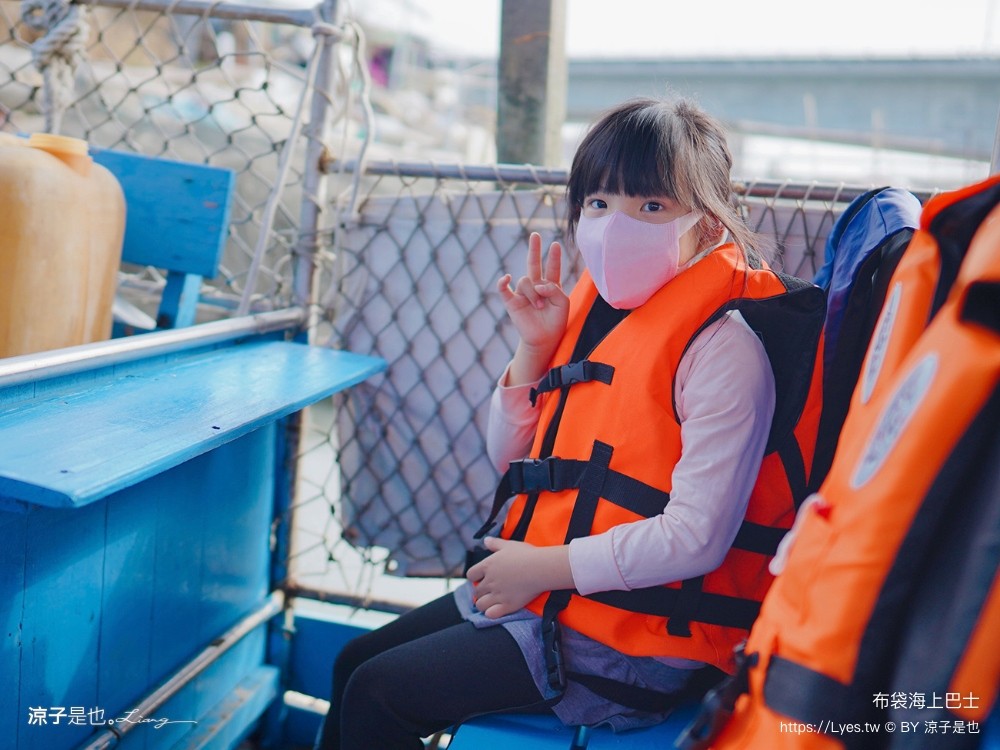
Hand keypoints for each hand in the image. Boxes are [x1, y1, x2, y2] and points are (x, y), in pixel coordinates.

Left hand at [466, 536, 572, 618]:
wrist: (541, 568)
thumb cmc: (527, 554)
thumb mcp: (509, 545)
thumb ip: (495, 543)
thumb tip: (485, 540)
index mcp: (488, 566)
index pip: (470, 575)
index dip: (475, 577)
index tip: (482, 578)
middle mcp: (490, 581)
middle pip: (476, 591)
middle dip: (481, 592)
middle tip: (490, 591)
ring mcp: (497, 595)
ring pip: (480, 604)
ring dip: (484, 604)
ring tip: (491, 601)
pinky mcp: (507, 606)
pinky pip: (490, 614)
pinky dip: (491, 613)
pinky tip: (497, 609)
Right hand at [498, 233, 568, 384]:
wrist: (544, 340)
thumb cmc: (555, 322)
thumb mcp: (562, 303)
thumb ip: (553, 289)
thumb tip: (537, 284)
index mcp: (550, 287)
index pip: (552, 268)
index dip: (553, 257)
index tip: (555, 244)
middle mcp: (536, 287)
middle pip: (533, 264)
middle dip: (534, 249)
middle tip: (535, 234)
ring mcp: (523, 294)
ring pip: (526, 281)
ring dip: (534, 293)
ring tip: (539, 306)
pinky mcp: (512, 302)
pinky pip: (504, 290)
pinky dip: (503, 283)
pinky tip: (506, 278)